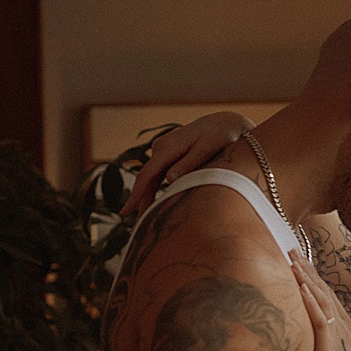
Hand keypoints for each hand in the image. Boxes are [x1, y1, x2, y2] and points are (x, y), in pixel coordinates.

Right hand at [126, 111, 253, 215]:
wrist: (225, 123)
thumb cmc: (220, 136)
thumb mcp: (206, 150)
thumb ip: (188, 164)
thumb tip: (169, 179)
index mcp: (168, 146)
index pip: (147, 174)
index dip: (136, 194)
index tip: (126, 211)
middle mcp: (161, 146)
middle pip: (146, 178)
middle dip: (140, 201)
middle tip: (136, 227)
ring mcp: (163, 149)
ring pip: (150, 177)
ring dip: (146, 197)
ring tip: (143, 219)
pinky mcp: (168, 153)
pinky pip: (157, 173)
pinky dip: (154, 188)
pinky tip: (151, 203)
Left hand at [289, 251, 350, 350]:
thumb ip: (322, 343)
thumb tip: (308, 336)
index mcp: (343, 327)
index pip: (325, 295)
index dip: (312, 276)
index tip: (299, 259)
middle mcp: (342, 325)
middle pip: (322, 290)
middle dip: (307, 269)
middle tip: (291, 249)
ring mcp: (338, 333)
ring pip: (320, 299)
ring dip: (306, 278)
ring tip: (292, 259)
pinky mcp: (330, 345)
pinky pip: (320, 317)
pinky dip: (310, 301)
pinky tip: (300, 287)